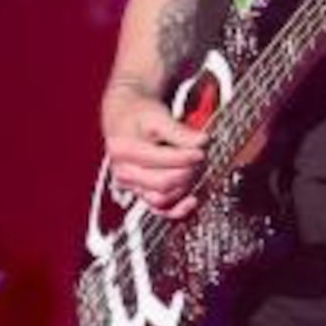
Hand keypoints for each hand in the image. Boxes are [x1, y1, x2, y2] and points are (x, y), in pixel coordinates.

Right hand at [98, 82, 205, 219]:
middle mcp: (124, 172)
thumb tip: (200, 141)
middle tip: (200, 159)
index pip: (161, 161)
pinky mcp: (142, 193)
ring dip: (183, 187)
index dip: (185, 156)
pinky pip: (159, 210)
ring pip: (161, 198)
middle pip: (162, 182)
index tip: (201, 149)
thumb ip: (179, 131)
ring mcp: (132, 185)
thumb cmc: (139, 116)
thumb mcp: (157, 116)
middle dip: (186, 171)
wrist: (127, 118)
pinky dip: (177, 210)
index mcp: (123, 150)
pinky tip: (192, 200)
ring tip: (195, 171)